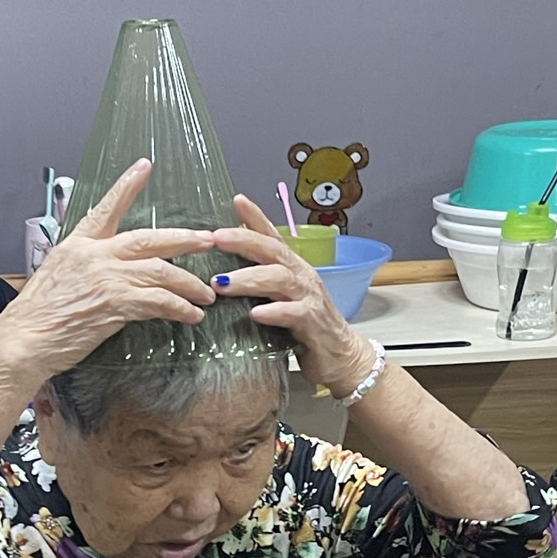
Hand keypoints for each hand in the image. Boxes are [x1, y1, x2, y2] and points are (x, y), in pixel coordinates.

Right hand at [0, 159, 215, 381]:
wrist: (23, 340)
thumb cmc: (35, 319)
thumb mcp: (54, 279)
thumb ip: (83, 270)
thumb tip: (104, 275)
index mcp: (77, 246)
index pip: (106, 208)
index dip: (127, 186)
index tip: (144, 167)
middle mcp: (94, 255)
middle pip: (149, 239)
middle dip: (183, 239)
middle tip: (207, 240)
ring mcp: (106, 277)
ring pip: (161, 271)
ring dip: (189, 283)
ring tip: (206, 293)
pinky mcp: (115, 303)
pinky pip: (158, 301)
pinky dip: (180, 308)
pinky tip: (192, 315)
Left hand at [212, 195, 375, 396]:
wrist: (341, 357)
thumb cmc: (306, 327)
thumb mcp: (281, 299)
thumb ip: (261, 282)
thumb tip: (226, 270)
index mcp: (292, 268)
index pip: (273, 236)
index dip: (256, 217)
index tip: (237, 200)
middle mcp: (302, 276)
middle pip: (273, 250)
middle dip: (244, 241)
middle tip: (215, 238)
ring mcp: (309, 298)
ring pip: (279, 279)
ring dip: (248, 278)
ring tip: (221, 284)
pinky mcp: (313, 323)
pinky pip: (293, 313)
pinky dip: (273, 312)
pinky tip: (254, 314)